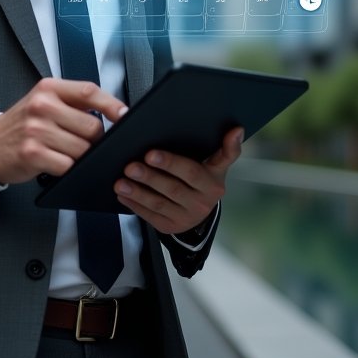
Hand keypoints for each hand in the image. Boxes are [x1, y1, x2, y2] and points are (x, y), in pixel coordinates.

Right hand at [0, 78, 127, 184]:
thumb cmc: (24, 123)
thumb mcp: (44, 101)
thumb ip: (73, 102)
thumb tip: (113, 112)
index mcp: (49, 88)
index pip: (89, 92)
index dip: (111, 105)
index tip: (124, 116)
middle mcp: (42, 105)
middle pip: (92, 125)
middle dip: (96, 139)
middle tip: (85, 142)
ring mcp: (36, 129)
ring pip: (82, 148)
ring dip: (82, 156)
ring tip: (68, 152)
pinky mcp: (33, 153)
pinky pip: (67, 165)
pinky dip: (68, 168)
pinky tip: (57, 162)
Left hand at [113, 127, 243, 235]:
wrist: (203, 210)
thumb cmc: (204, 178)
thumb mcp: (217, 164)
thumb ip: (226, 149)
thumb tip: (237, 129)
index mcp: (212, 183)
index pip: (191, 171)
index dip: (172, 163)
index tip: (151, 153)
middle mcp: (202, 203)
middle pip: (172, 188)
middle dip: (150, 176)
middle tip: (130, 165)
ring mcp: (186, 217)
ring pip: (159, 204)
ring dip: (138, 192)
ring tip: (120, 181)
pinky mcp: (172, 227)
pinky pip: (151, 217)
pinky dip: (135, 205)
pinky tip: (123, 194)